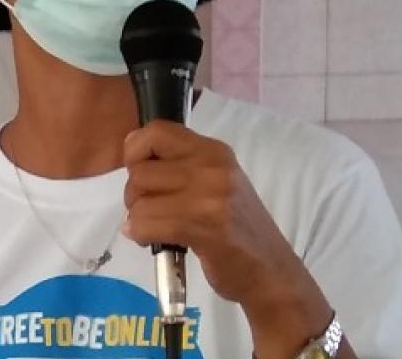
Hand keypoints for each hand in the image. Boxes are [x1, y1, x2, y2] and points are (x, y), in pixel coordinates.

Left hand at [123, 122, 340, 358]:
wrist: (269, 269)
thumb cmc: (238, 228)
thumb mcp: (218, 182)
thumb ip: (183, 164)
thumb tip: (131, 151)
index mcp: (214, 151)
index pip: (157, 131)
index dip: (135, 151)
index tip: (141, 173)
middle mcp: (212, 166)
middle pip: (140, 169)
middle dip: (135, 195)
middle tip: (152, 211)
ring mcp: (208, 196)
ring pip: (139, 199)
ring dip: (138, 219)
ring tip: (157, 228)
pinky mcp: (201, 227)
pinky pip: (145, 224)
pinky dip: (140, 236)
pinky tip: (154, 241)